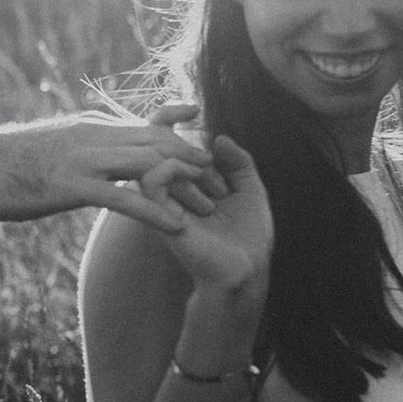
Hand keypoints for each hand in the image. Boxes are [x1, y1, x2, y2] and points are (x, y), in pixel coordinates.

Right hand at [0, 113, 228, 229]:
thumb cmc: (3, 166)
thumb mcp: (49, 153)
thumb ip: (77, 152)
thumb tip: (92, 162)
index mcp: (91, 127)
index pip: (147, 127)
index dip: (182, 142)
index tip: (208, 157)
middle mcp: (95, 135)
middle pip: (159, 142)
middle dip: (193, 162)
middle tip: (222, 186)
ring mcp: (85, 158)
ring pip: (150, 164)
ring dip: (184, 185)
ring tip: (213, 206)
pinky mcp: (73, 185)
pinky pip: (123, 198)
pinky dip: (154, 212)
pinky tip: (177, 228)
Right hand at [100, 126, 274, 316]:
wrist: (246, 270)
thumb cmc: (249, 236)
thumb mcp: (250, 188)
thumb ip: (238, 161)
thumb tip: (218, 137)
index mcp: (193, 183)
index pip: (175, 142)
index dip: (188, 131)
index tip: (215, 153)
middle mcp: (176, 191)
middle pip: (163, 144)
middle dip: (196, 150)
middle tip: (221, 181)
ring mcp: (166, 203)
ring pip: (156, 158)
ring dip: (190, 164)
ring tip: (217, 192)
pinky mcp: (161, 217)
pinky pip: (152, 181)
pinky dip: (175, 172)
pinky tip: (201, 192)